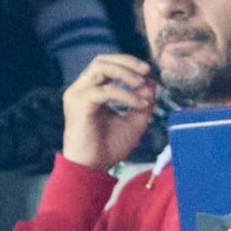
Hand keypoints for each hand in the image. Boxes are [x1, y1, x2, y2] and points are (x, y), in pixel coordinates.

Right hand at [62, 54, 156, 171]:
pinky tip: (138, 104)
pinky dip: (125, 94)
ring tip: (141, 84)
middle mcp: (81, 89)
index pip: (107, 64)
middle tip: (146, 70)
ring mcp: (77, 95)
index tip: (148, 72)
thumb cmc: (110, 147)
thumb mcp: (135, 120)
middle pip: (102, 60)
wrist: (93, 170)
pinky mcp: (79, 104)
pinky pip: (106, 90)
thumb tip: (153, 82)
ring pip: (100, 68)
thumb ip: (144, 100)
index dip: (128, 63)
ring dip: (125, 73)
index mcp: (91, 90)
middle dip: (127, 61)